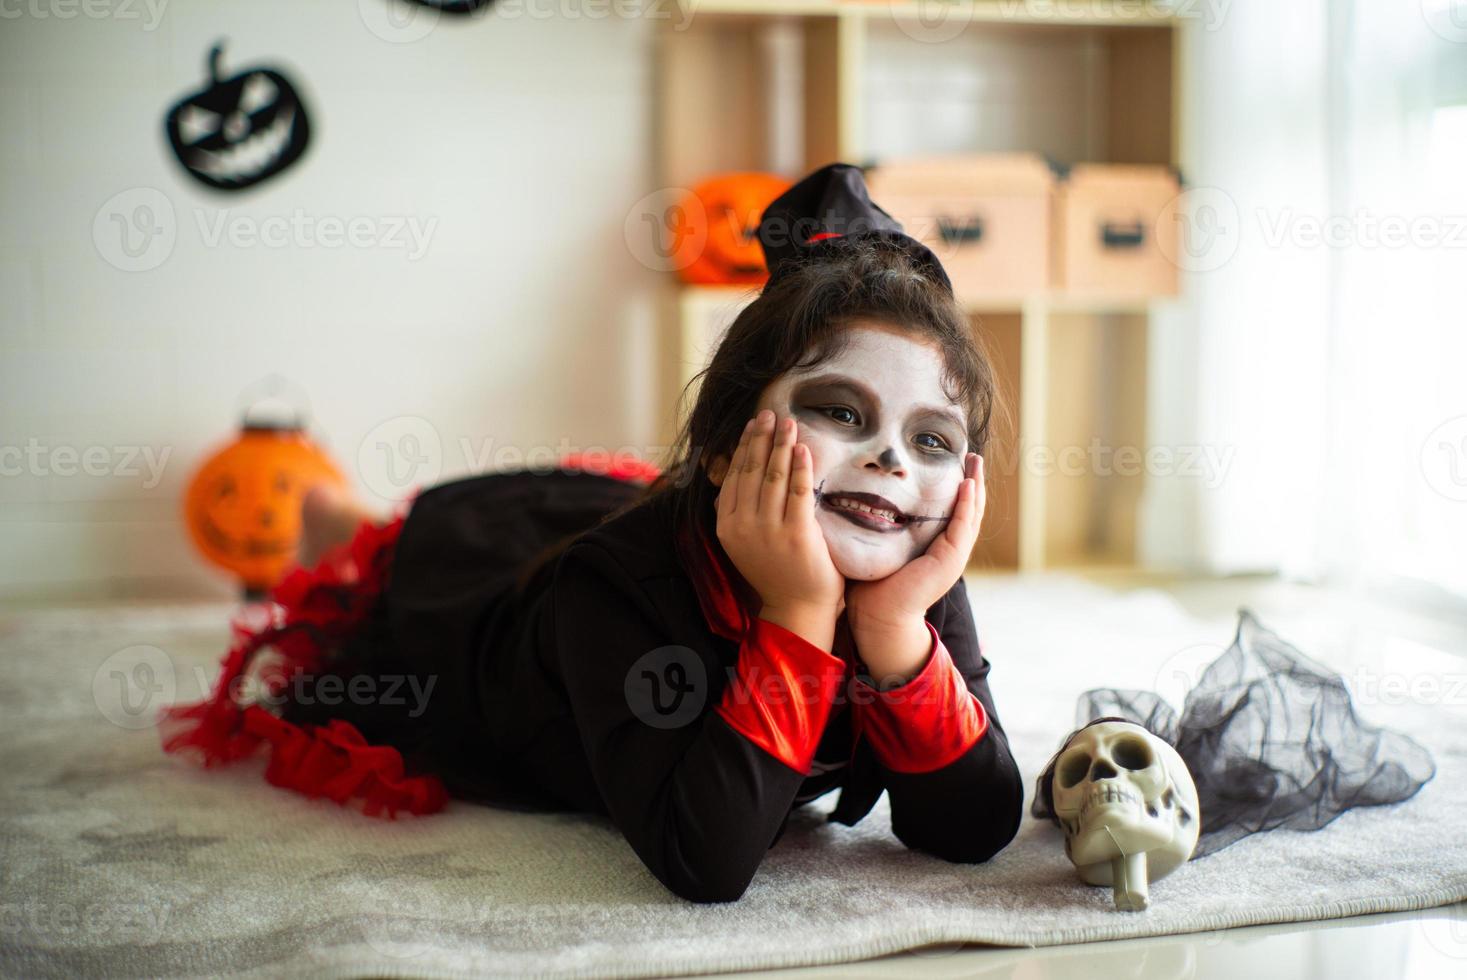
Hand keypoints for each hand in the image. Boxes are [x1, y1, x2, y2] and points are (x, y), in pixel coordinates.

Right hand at [716, 409, 844, 642]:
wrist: (797, 608)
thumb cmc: (775, 573)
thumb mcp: (743, 543)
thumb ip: (737, 514)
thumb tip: (728, 481)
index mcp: (727, 526)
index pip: (735, 476)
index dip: (744, 447)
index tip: (753, 425)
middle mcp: (743, 526)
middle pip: (752, 470)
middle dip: (761, 437)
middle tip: (770, 413)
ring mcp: (769, 531)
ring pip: (773, 476)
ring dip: (781, 445)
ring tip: (789, 422)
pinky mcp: (796, 534)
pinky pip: (798, 492)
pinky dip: (800, 467)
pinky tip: (802, 449)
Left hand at [845, 452, 984, 645]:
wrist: (879, 617)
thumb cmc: (873, 585)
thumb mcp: (881, 547)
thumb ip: (881, 526)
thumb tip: (860, 497)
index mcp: (935, 547)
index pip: (952, 510)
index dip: (956, 486)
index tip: (954, 461)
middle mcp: (949, 550)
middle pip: (969, 509)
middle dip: (973, 480)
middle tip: (973, 455)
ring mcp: (953, 556)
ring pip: (972, 514)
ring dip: (976, 486)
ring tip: (976, 462)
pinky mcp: (951, 560)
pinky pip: (963, 526)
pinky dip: (967, 504)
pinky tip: (969, 484)